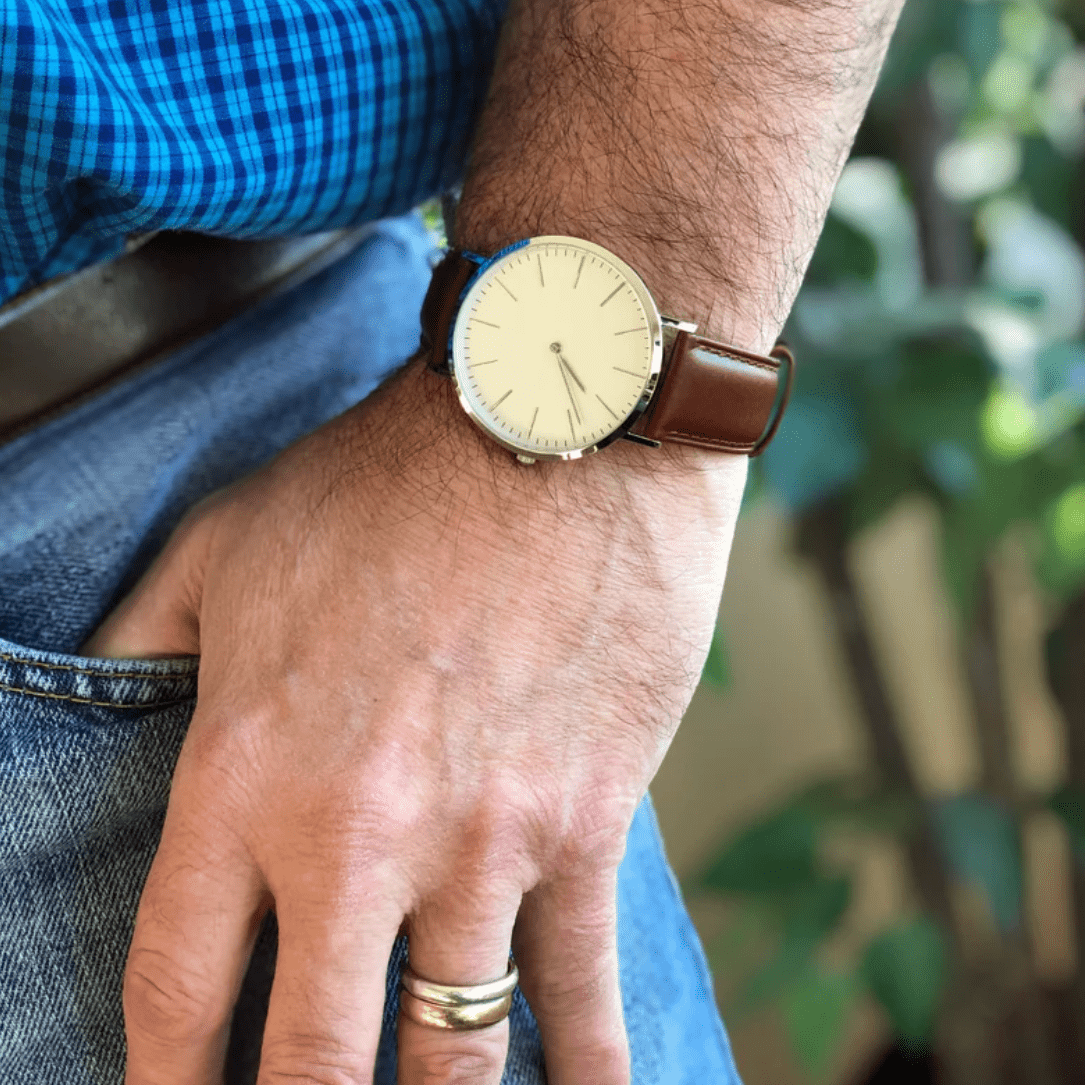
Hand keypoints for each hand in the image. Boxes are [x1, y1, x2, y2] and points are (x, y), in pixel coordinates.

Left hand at [86, 359, 746, 1084]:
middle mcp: (358, 834)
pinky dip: (582, 1068)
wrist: (553, 428)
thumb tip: (89, 690)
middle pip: (307, 1059)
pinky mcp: (583, 822)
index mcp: (246, 772)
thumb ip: (143, 636)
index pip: (175, 984)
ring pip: (446, 1049)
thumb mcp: (227, 541)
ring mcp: (481, 839)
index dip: (165, 1078)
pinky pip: (578, 983)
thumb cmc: (389, 480)